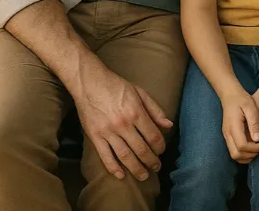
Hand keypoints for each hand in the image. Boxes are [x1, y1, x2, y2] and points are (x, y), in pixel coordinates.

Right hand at [73, 61, 171, 181]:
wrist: (90, 83)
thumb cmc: (117, 86)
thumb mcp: (140, 92)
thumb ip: (155, 109)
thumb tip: (168, 125)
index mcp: (136, 112)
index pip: (152, 135)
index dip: (160, 146)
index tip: (162, 151)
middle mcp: (123, 124)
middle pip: (140, 148)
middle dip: (151, 161)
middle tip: (156, 168)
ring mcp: (108, 132)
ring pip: (124, 156)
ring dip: (135, 168)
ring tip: (143, 176)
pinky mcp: (95, 136)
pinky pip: (105, 156)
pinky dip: (113, 168)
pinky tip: (121, 175)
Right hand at [221, 87, 258, 163]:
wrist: (230, 95)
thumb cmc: (242, 99)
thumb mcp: (251, 107)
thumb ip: (254, 123)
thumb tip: (257, 139)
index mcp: (233, 127)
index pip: (242, 146)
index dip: (254, 149)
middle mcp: (227, 134)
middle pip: (236, 155)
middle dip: (250, 155)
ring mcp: (226, 136)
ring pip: (234, 155)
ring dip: (247, 156)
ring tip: (258, 147)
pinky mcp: (227, 136)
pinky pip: (234, 151)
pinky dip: (243, 153)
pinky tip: (252, 145)